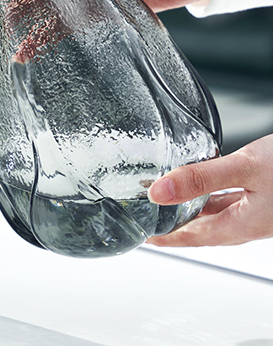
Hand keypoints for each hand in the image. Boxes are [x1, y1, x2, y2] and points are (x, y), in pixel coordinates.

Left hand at [146, 134, 272, 245]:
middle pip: (204, 229)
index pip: (195, 237)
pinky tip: (207, 187)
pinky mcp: (267, 197)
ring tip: (172, 202)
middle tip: (152, 221)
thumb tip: (159, 192)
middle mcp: (251, 223)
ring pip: (218, 215)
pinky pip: (230, 201)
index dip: (168, 239)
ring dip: (193, 210)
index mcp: (243, 224)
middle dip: (176, 226)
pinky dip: (212, 197)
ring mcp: (260, 211)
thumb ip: (202, 178)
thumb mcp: (244, 168)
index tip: (146, 238)